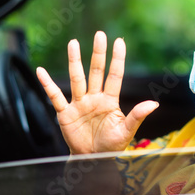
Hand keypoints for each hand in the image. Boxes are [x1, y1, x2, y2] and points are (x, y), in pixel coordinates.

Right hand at [36, 31, 158, 154]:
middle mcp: (95, 98)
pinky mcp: (65, 113)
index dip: (117, 59)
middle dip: (98, 53)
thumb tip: (154, 104)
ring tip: (73, 43)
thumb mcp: (126, 131)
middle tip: (100, 34)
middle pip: (96, 71)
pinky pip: (55, 96)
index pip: (114, 75)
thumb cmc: (111, 146)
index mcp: (110, 100)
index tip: (119, 41)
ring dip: (75, 61)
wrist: (93, 160)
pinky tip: (40, 71)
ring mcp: (80, 104)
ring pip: (77, 78)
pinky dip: (47, 84)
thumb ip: (137, 116)